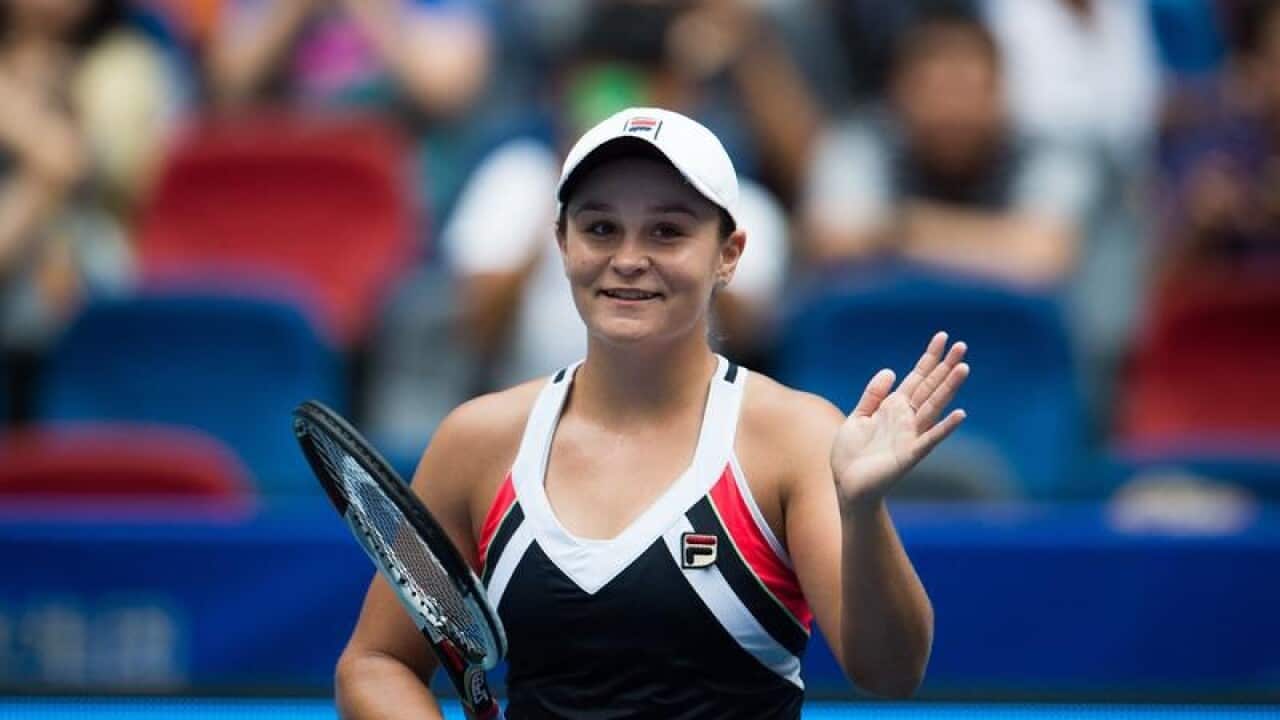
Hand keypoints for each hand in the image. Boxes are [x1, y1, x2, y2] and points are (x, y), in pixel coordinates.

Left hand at [830, 332, 968, 508]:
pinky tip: (961, 414)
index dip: (929, 357)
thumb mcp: (858, 417)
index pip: (917, 377)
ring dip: (949, 387)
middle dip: (945, 366)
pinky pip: (930, 438)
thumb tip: (891, 371)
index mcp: (894, 407)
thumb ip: (873, 395)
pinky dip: (945, 427)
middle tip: (962, 345)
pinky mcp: (909, 454)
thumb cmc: (851, 454)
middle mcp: (906, 418)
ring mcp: (910, 435)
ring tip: (964, 367)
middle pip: (930, 387)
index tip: (943, 337)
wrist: (847, 485)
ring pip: (934, 406)